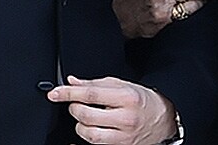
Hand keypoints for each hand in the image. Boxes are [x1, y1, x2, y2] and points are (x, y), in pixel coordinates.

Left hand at [48, 75, 176, 144]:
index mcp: (126, 96)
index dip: (69, 93)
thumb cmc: (142, 99)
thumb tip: (72, 82)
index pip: (91, 94)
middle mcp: (125, 118)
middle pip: (87, 116)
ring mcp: (123, 137)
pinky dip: (88, 136)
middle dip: (74, 108)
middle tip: (74, 103)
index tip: (54, 93)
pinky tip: (90, 128)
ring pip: (90, 135)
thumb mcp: (122, 84)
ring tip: (83, 117)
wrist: (163, 119)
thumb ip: (96, 83)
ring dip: (80, 125)